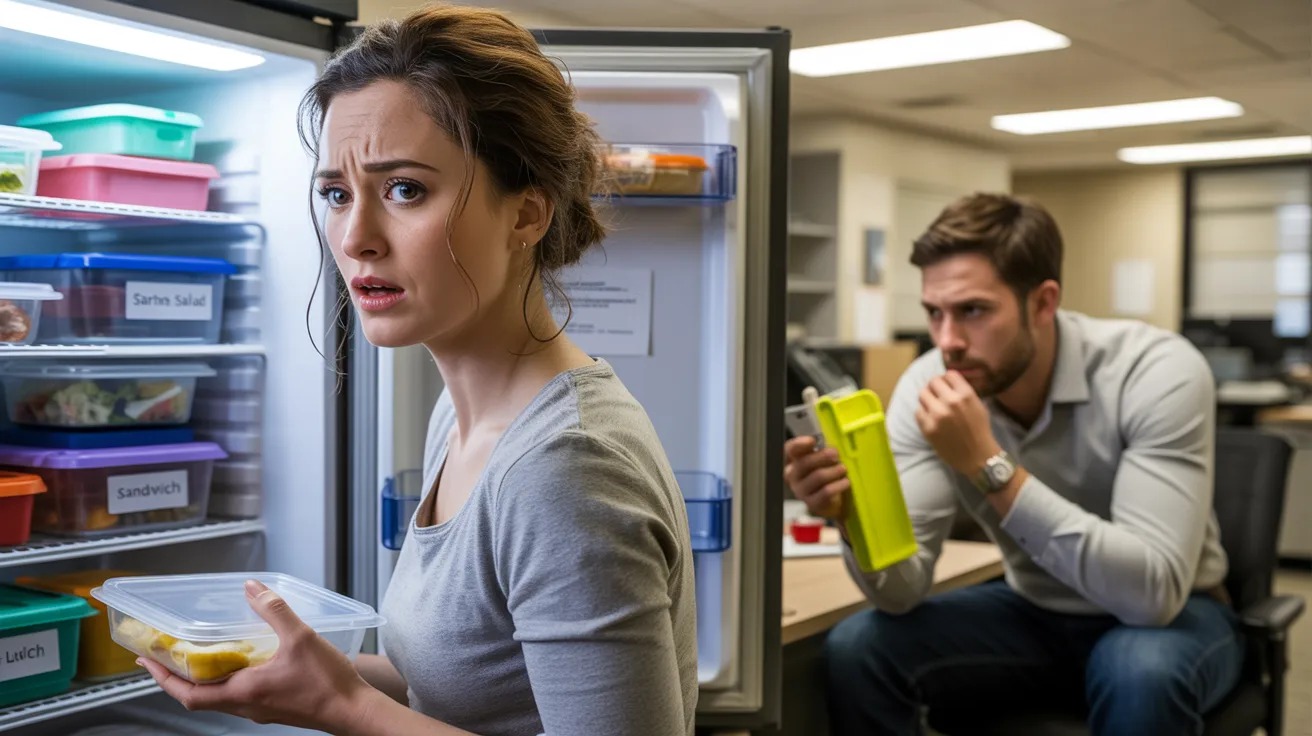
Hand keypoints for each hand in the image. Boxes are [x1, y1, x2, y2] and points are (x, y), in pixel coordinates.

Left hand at [140, 579, 378, 733]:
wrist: (353, 711)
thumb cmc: (326, 683)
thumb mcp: (300, 638)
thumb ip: (275, 610)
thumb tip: (252, 589)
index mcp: (243, 692)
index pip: (188, 694)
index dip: (163, 678)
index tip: (147, 661)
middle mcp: (246, 706)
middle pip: (198, 697)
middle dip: (177, 676)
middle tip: (165, 654)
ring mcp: (260, 709)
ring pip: (219, 696)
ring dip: (203, 678)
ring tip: (197, 654)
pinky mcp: (274, 708)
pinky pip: (240, 695)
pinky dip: (229, 678)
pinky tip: (242, 660)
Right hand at [783, 436, 848, 519]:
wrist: (832, 501)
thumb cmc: (827, 474)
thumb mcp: (823, 460)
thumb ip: (822, 450)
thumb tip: (830, 445)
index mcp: (794, 461)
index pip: (789, 450)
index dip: (799, 444)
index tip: (812, 441)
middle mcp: (793, 476)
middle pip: (804, 463)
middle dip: (822, 456)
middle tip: (836, 454)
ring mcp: (801, 491)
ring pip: (817, 477)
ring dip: (833, 471)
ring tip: (843, 468)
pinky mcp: (812, 503)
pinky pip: (826, 492)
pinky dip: (838, 485)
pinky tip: (845, 482)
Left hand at [916, 371, 1000, 475]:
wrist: (978, 456)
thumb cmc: (979, 429)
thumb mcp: (978, 405)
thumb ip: (963, 391)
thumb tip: (946, 379)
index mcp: (966, 394)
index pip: (948, 374)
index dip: (946, 380)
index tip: (946, 386)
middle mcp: (951, 402)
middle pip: (932, 382)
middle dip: (935, 388)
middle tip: (937, 396)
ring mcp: (937, 415)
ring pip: (922, 394)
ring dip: (927, 399)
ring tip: (934, 408)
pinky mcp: (928, 428)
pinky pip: (918, 412)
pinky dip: (923, 414)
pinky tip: (932, 420)